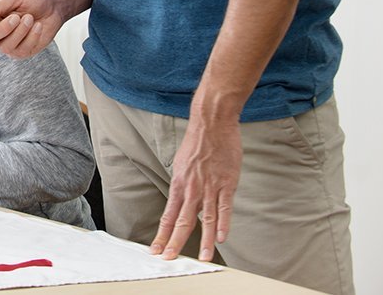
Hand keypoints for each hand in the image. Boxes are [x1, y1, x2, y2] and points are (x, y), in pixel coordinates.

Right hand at [0, 0, 62, 58]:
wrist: (53, 5)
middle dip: (2, 29)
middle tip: (15, 17)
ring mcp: (8, 44)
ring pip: (5, 47)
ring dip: (20, 31)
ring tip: (30, 18)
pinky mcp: (22, 52)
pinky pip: (22, 49)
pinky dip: (31, 36)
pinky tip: (37, 26)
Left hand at [151, 117, 241, 261]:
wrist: (211, 124)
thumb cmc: (197, 143)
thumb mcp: (182, 164)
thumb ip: (184, 185)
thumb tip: (184, 201)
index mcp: (179, 184)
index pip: (168, 215)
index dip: (163, 234)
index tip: (156, 249)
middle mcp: (191, 188)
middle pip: (183, 221)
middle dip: (175, 242)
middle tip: (170, 259)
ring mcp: (209, 187)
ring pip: (206, 219)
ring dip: (205, 241)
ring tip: (203, 259)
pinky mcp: (227, 183)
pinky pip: (224, 207)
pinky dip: (223, 223)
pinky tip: (222, 238)